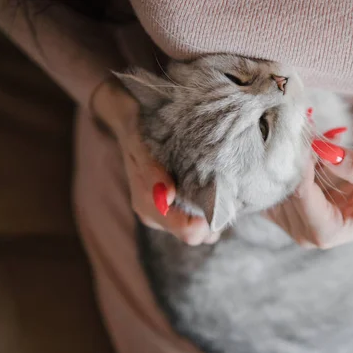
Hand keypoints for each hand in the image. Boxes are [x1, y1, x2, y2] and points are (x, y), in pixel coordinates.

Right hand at [90, 76, 219, 244]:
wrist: (127, 117)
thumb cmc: (135, 131)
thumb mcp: (139, 145)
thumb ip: (151, 171)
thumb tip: (168, 196)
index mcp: (149, 207)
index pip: (188, 232)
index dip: (208, 221)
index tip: (221, 199)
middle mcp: (157, 215)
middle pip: (198, 235)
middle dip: (214, 219)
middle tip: (225, 191)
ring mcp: (166, 211)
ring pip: (201, 228)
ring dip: (213, 213)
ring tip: (220, 186)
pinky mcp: (175, 204)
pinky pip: (199, 215)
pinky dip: (210, 205)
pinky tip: (213, 185)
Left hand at [266, 139, 352, 248]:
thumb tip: (324, 148)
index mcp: (326, 232)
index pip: (301, 194)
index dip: (300, 162)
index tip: (306, 134)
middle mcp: (303, 233)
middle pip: (284, 187)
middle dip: (295, 154)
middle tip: (307, 122)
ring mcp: (291, 224)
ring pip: (277, 183)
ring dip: (290, 155)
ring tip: (312, 132)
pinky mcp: (286, 212)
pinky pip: (275, 183)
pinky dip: (287, 162)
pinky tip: (305, 146)